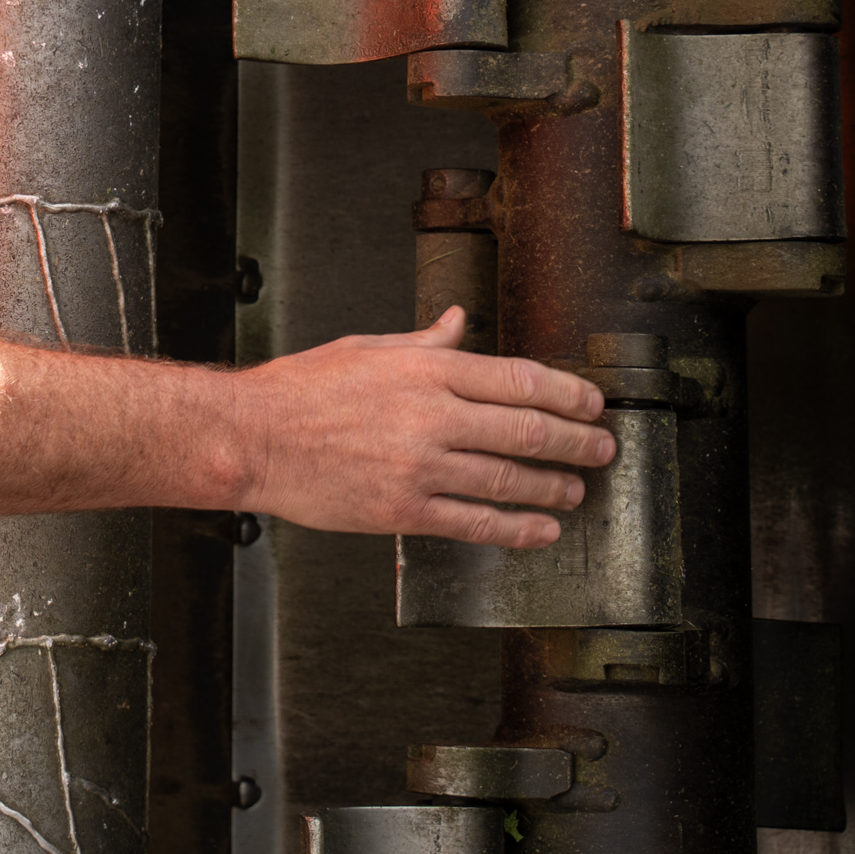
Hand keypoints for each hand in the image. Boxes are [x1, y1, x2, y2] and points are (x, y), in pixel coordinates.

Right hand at [227, 309, 615, 547]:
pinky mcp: (404, 509)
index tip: (592, 403)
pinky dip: (517, 529)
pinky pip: (475, 523)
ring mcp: (420, 467)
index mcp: (425, 370)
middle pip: (527, 431)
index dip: (567, 394)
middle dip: (576, 442)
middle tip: (601, 449)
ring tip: (576, 490)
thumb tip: (458, 323)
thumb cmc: (301, 391)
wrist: (253, 438)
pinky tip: (540, 530)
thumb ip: (424, 342)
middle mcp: (431, 416)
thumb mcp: (367, 348)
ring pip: (508, 480)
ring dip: (553, 487)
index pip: (520, 380)